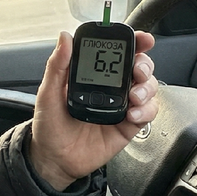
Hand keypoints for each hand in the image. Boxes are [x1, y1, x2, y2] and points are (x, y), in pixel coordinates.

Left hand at [29, 30, 158, 191]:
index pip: (118, 52)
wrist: (54, 158)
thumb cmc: (50, 125)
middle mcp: (111, 88)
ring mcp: (122, 106)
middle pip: (140, 67)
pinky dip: (146, 110)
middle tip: (137, 70)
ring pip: (148, 88)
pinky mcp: (128, 126)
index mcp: (94, 75)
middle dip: (145, 64)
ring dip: (147, 88)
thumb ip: (57, 65)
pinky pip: (147, 113)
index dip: (134, 42)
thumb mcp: (48, 92)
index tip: (142, 39)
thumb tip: (65, 37)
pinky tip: (132, 114)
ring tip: (133, 97)